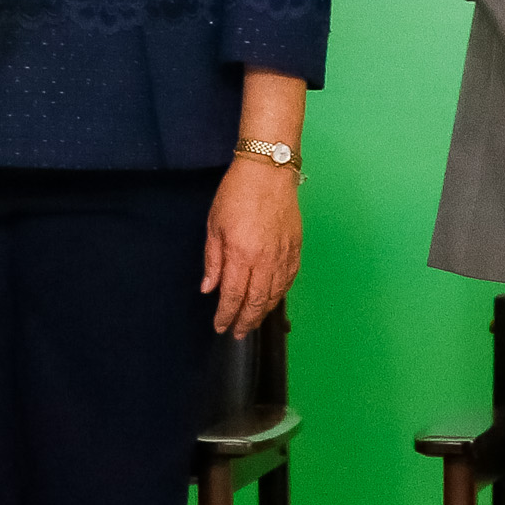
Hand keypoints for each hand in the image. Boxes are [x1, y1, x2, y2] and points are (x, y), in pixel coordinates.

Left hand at [202, 158, 302, 336]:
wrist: (268, 171)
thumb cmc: (236, 194)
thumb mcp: (214, 225)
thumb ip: (213, 259)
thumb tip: (209, 288)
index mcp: (240, 254)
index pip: (233, 295)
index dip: (226, 314)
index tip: (220, 326)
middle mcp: (264, 260)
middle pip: (256, 301)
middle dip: (245, 320)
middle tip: (238, 333)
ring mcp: (283, 255)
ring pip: (275, 294)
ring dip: (263, 312)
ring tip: (253, 322)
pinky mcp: (296, 248)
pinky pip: (289, 279)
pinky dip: (280, 294)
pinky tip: (273, 300)